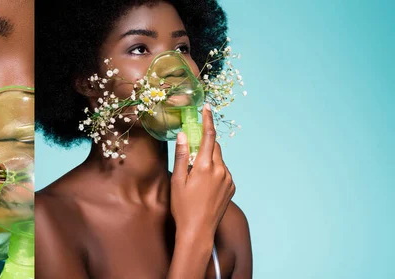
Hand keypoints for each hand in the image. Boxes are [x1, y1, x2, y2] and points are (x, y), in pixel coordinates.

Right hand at [170, 103, 234, 233]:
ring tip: (195, 176)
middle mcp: (221, 170)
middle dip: (205, 142)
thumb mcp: (177, 180)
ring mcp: (228, 179)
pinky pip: (223, 171)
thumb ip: (182, 155)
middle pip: (215, 146)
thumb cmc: (183, 207)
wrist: (198, 231)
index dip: (207, 119)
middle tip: (192, 148)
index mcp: (206, 166)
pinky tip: (203, 185)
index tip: (206, 107)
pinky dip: (214, 171)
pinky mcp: (232, 187)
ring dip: (209, 159)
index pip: (209, 135)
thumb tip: (184, 135)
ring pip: (219, 159)